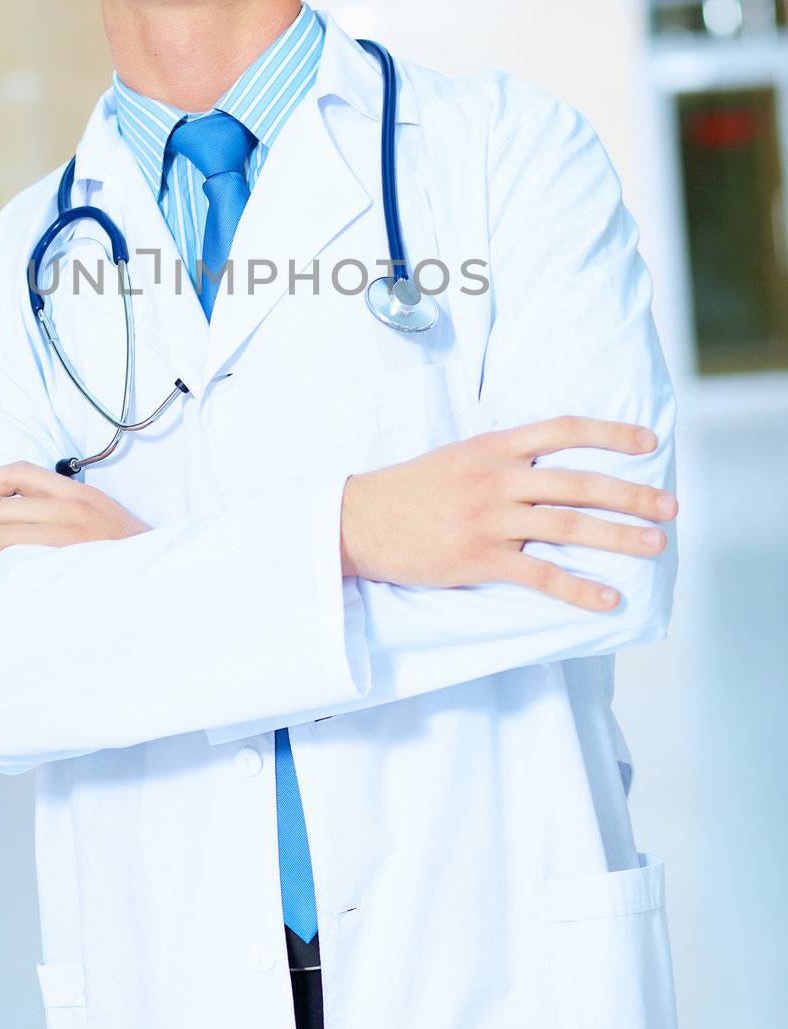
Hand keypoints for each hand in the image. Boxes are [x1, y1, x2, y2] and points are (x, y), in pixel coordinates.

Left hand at [0, 461, 149, 587]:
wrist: (174, 591)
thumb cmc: (135, 567)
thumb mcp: (105, 529)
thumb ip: (65, 524)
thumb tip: (9, 537)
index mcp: (80, 496)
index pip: (18, 473)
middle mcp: (72, 510)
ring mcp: (70, 540)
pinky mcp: (67, 569)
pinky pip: (10, 568)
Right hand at [339, 416, 677, 612]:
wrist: (357, 519)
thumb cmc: (411, 490)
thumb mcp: (459, 456)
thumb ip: (504, 457)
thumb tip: (552, 463)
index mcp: (493, 446)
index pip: (563, 429)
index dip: (610, 433)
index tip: (648, 442)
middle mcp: (496, 478)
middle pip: (578, 482)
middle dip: (631, 494)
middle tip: (671, 507)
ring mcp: (488, 519)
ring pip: (566, 526)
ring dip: (617, 537)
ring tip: (655, 545)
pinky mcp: (477, 559)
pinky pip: (539, 576)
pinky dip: (578, 588)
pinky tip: (608, 599)